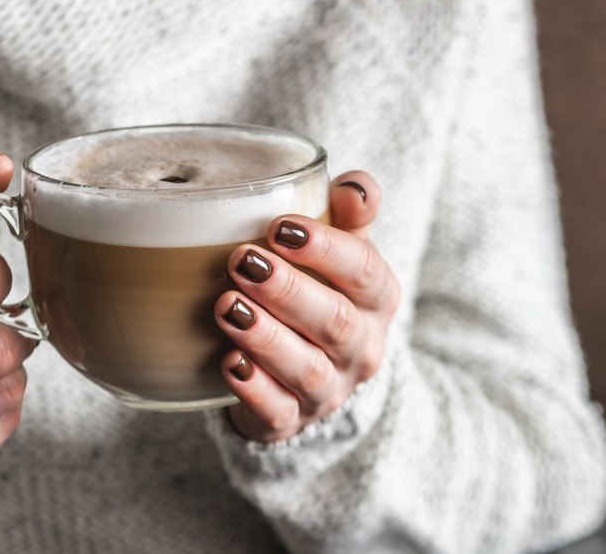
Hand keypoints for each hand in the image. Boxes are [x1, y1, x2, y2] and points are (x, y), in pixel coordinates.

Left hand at [216, 171, 399, 441]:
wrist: (310, 378)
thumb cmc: (321, 295)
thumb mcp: (341, 253)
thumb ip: (347, 215)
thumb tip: (352, 184)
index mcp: (377, 299)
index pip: (365, 273)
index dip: (327, 248)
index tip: (279, 226)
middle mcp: (361, 347)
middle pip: (336, 322)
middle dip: (288, 291)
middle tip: (242, 262)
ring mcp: (329, 389)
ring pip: (306, 369)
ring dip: (266, 338)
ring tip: (227, 308)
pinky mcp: (291, 420)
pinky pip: (277, 411)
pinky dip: (253, 389)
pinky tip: (228, 364)